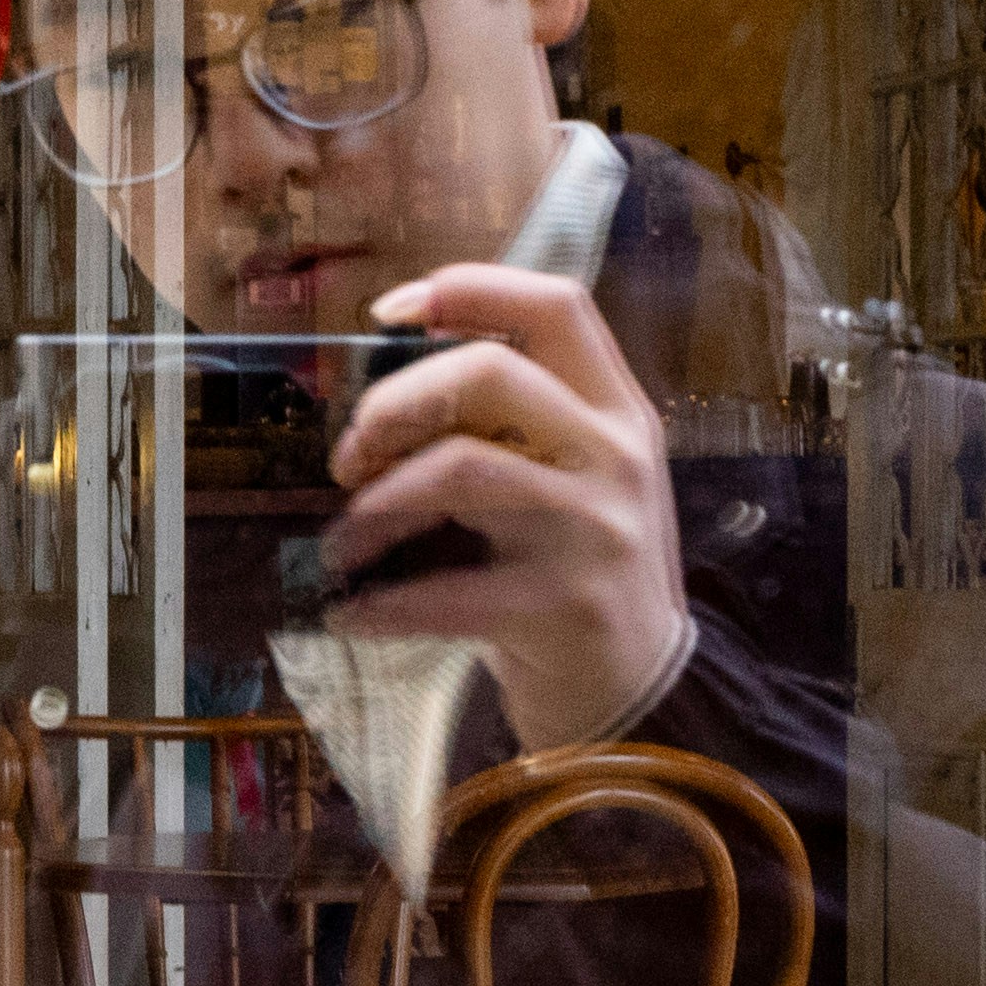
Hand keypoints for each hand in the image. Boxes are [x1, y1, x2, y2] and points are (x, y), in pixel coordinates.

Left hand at [331, 264, 692, 750]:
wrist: (643, 697)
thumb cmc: (581, 574)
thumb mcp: (577, 479)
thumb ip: (519, 423)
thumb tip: (392, 385)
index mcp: (617, 411)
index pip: (556, 304)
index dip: (469, 288)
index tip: (389, 313)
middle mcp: (615, 456)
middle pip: (490, 372)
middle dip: (394, 402)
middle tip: (349, 456)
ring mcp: (596, 529)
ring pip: (459, 469)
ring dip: (374, 506)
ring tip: (342, 543)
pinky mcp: (565, 606)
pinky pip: (448, 589)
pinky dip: (382, 603)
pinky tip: (352, 614)